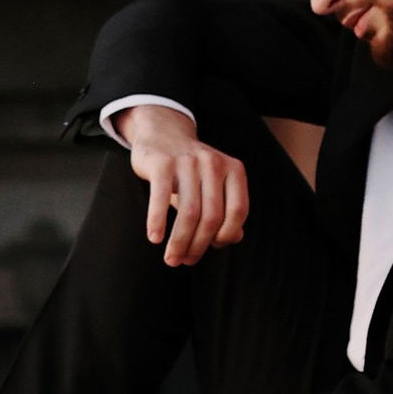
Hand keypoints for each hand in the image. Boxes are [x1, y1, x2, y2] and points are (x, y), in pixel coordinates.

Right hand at [115, 103, 248, 266]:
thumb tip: (235, 238)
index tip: (212, 247)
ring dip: (179, 242)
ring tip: (171, 258)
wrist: (162, 132)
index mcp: (233, 169)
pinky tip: (154, 238)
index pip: (238, 211)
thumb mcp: (214, 184)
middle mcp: (213, 163)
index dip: (227, 235)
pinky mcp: (162, 162)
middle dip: (199, 245)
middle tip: (185, 261)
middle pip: (212, 216)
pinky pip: (161, 198)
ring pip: (189, 212)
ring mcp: (188, 161)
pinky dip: (157, 222)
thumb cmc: (191, 168)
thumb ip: (226, 208)